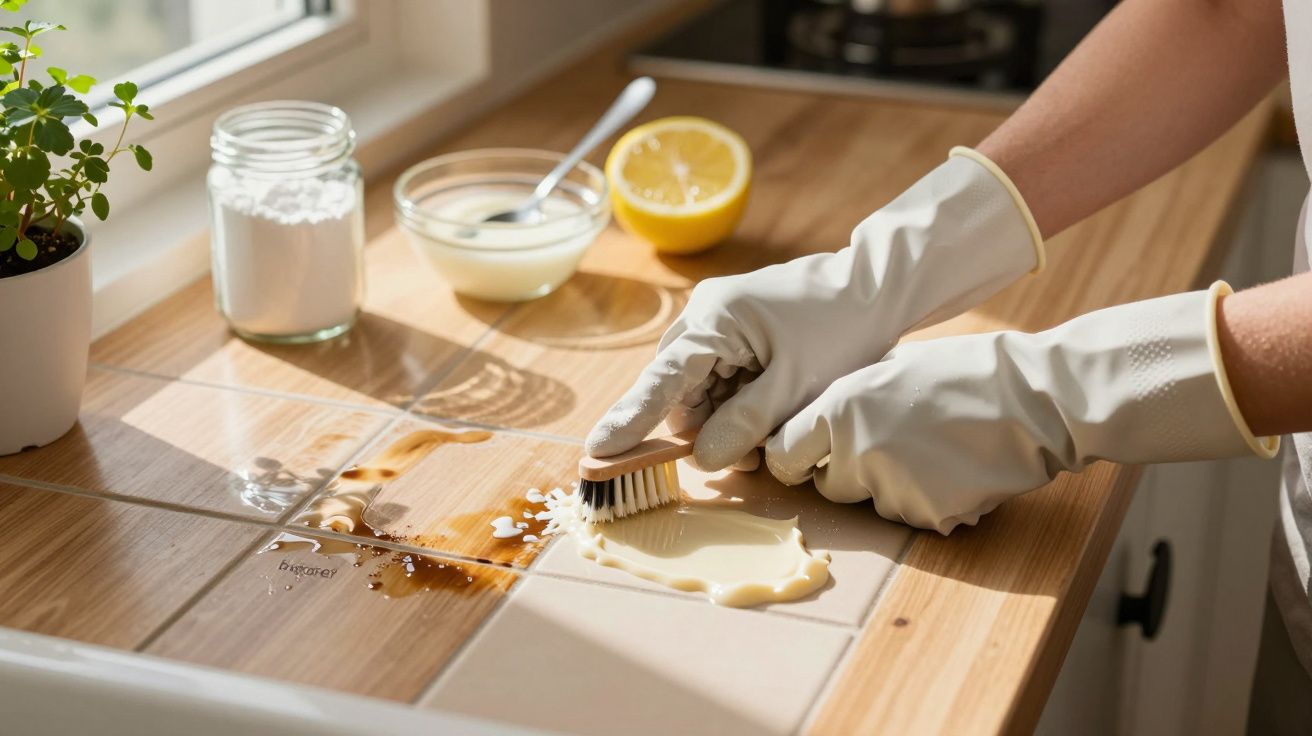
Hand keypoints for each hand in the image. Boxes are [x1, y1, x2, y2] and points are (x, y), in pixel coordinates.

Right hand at [586, 149, 1043, 470]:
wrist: (874, 286)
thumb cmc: (842, 329)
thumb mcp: (797, 386)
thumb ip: (745, 424)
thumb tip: (701, 458)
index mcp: (714, 320)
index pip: (661, 381)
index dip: (630, 421)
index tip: (597, 451)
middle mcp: (703, 315)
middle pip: (679, 392)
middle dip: (707, 429)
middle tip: (754, 454)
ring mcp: (716, 319)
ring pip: (699, 391)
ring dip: (725, 420)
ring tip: (771, 429)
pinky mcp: (733, 328)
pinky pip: (717, 378)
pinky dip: (736, 402)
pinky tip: (768, 409)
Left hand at [765, 284, 1275, 533]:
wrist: (1033, 399)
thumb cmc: (961, 372)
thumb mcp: (888, 367)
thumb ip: (843, 399)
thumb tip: (810, 421)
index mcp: (839, 409)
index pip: (783, 454)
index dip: (794, 458)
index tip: (806, 457)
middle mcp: (857, 452)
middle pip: (826, 486)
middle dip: (845, 473)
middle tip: (886, 445)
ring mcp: (893, 488)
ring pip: (871, 502)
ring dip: (889, 485)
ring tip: (932, 447)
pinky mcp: (928, 515)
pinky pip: (912, 516)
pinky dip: (928, 499)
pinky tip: (955, 467)